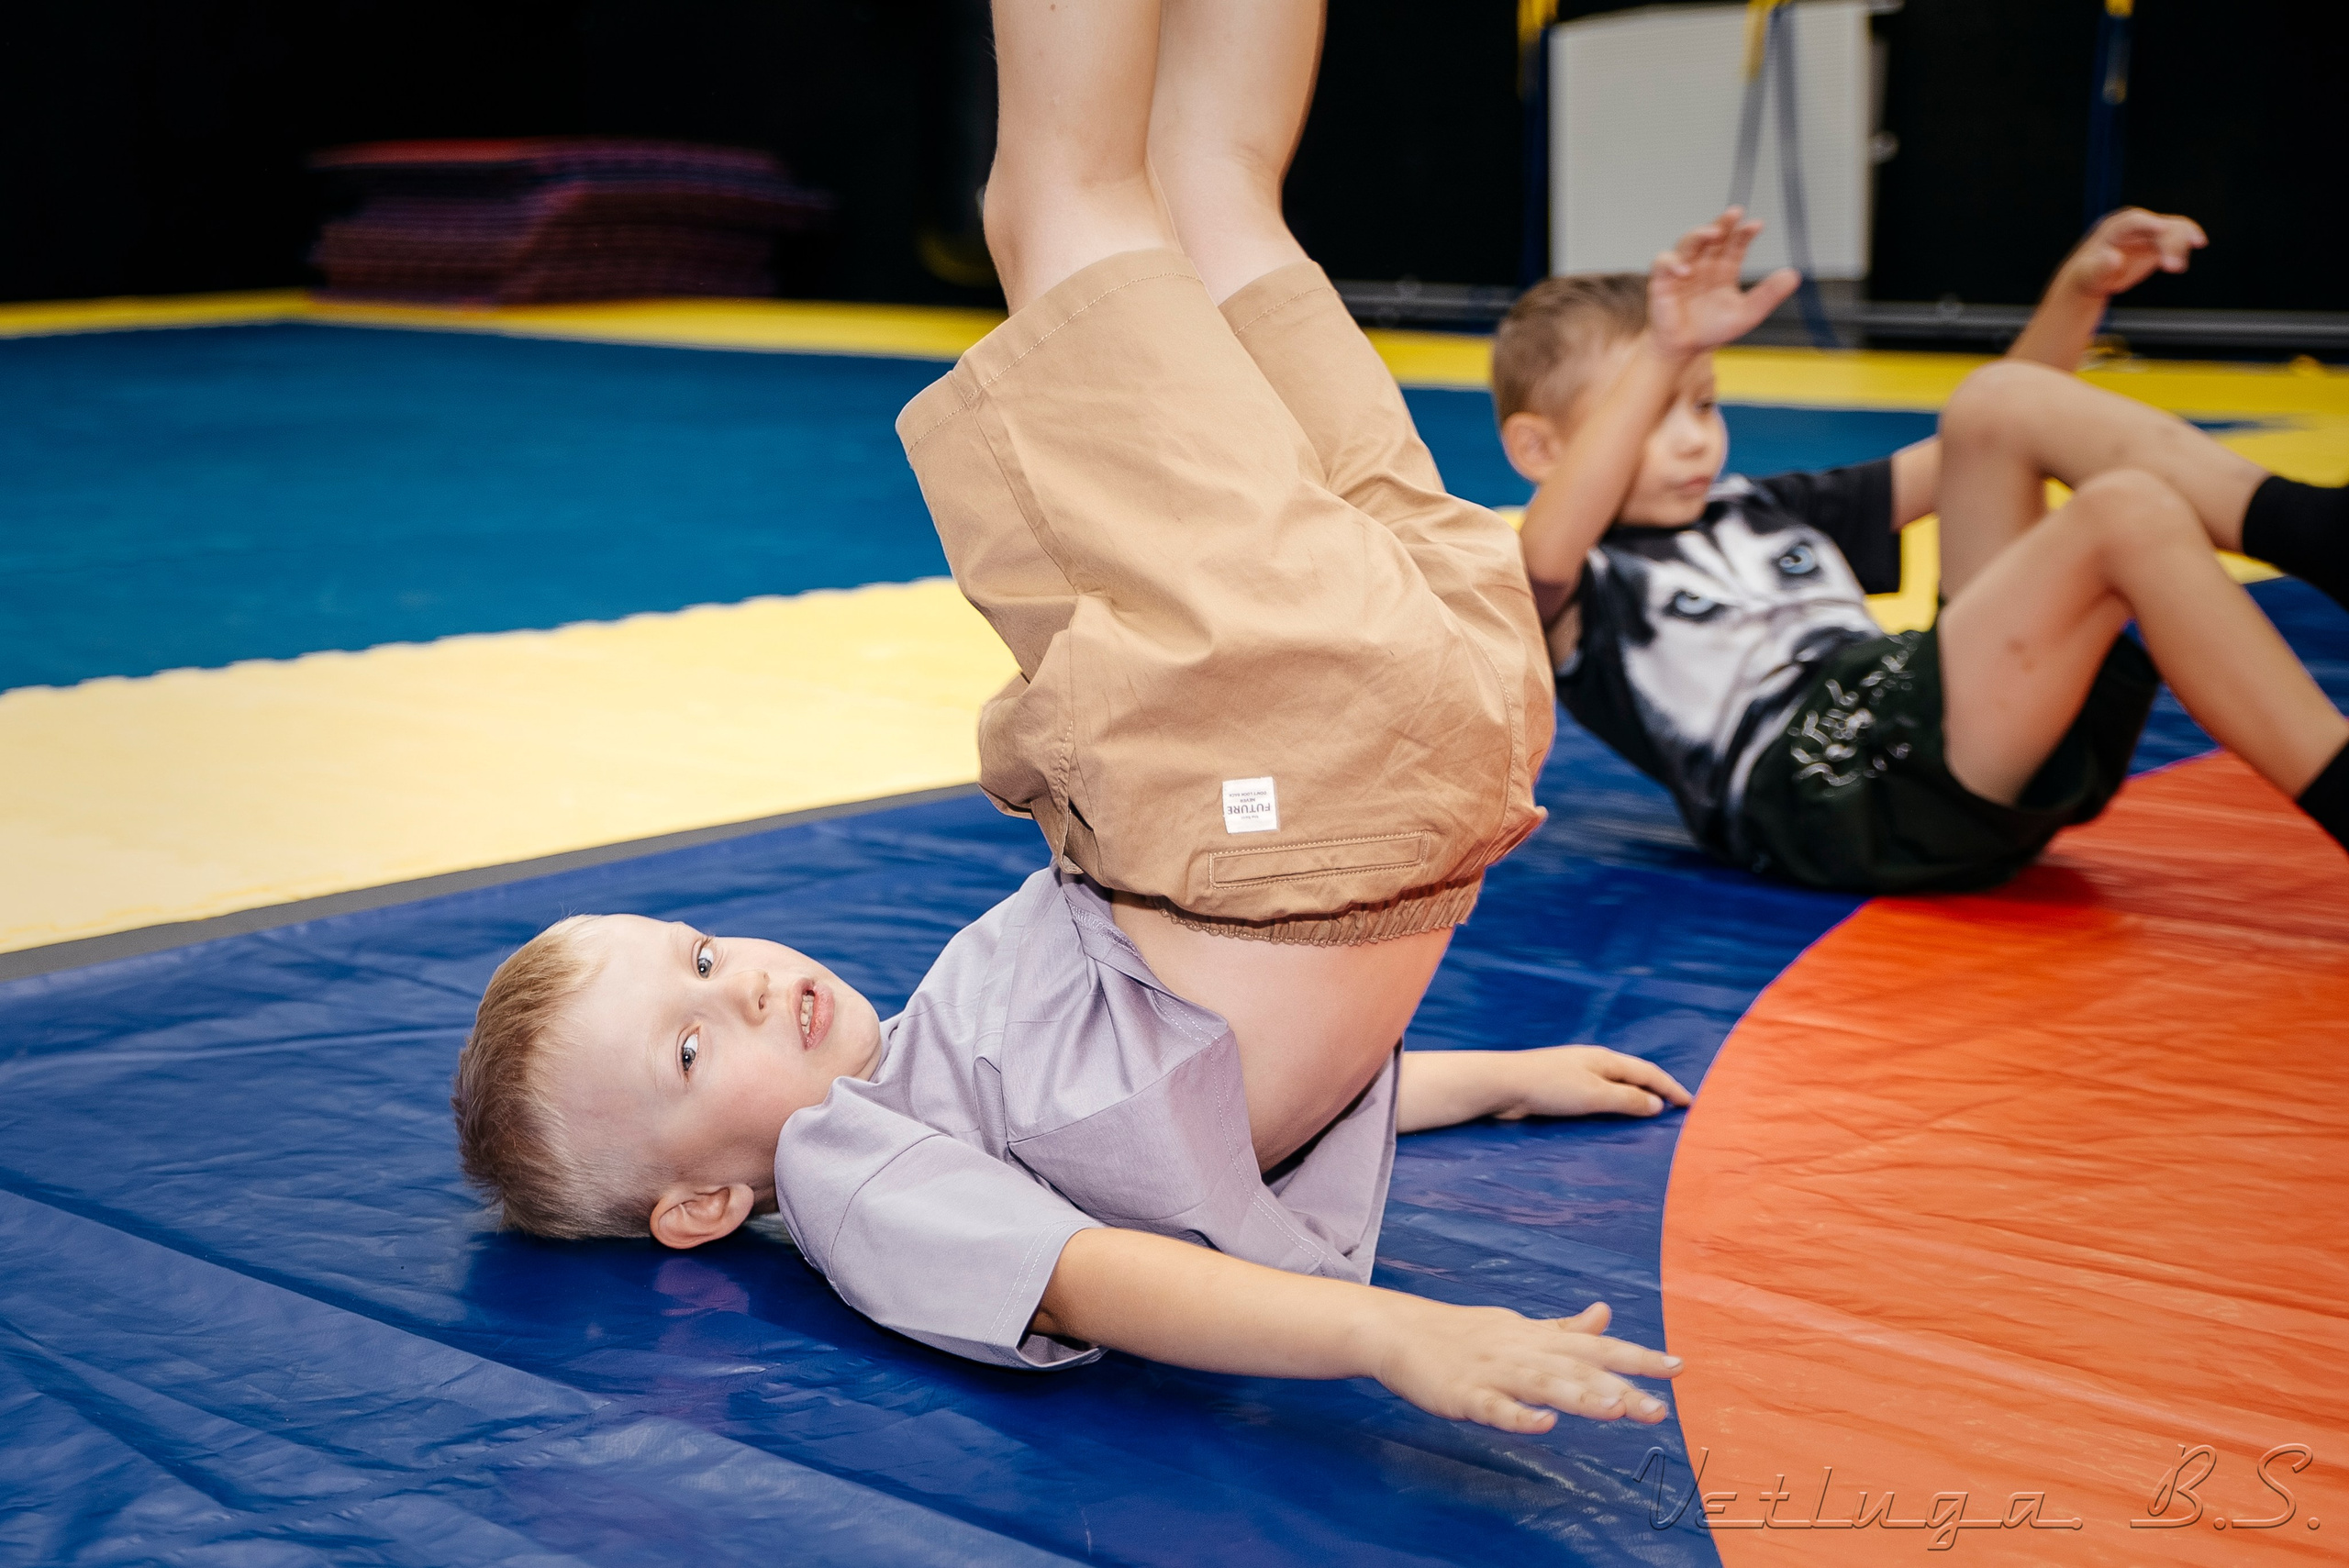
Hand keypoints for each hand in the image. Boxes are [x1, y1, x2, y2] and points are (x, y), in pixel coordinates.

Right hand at [1370, 1298, 1680, 1433]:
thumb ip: (1565, 1328)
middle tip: (1660, 1409)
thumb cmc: (1465, 1334)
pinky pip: (1494, 1407)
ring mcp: (1493, 1372)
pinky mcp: (1464, 1394)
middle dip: (1620, 1388)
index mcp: (1539, 1338)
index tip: (1678, 1368)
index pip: (1596, 1348)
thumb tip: (1606, 1314)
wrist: (1400, 1331)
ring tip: (1616, 1410)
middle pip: (1577, 1370)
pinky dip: (1518, 1415)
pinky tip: (1543, 1425)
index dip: (1637, 1357)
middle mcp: (1523, 1351)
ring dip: (1580, 1396)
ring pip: (1542, 1384)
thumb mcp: (1521, 1328)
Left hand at [1492, 1045, 1692, 1119]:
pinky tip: (1611, 1114)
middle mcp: (1594, 1062)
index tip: (1690, 1103)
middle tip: (1675, 1107)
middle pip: (1634, 1074)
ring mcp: (1577, 1073)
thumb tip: (1657, 1104)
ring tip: (1650, 1112)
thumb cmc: (1550, 1087)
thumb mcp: (1595, 1095)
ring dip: (1635, 1096)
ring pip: (1616, 1084)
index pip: (1648, 1072)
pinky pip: (1599, 1093)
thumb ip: (1627, 1100)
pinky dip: (1614, 1102)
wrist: (1504, 1084)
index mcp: (1606, 1059)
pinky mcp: (1562, 1087)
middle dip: (1656, 1089)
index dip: (1671, 1088)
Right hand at [1648, 207, 1801, 357]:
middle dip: (1723, 223)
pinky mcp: (1662, 281)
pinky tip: (1685, 270)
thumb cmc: (1711, 330)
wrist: (1683, 349)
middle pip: (1712, 235)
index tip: (1756, 225)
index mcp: (1724, 269)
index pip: (1735, 243)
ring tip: (1714, 234)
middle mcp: (1704, 264)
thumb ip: (1768, 295)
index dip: (1744, 233)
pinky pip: (1663, 263)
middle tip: (1735, 213)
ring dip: (1699, 235)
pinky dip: (1672, 262)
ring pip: (1688, 242)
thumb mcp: (1747, 314)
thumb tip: (1793, 275)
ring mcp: (1682, 270)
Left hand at [2065, 207, 2205, 299]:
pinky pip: (2178, 239)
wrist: (2094, 278)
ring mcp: (2149, 233)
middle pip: (2159, 225)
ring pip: (2173, 229)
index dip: (2149, 223)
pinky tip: (2187, 258)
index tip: (2164, 229)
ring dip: (2181, 244)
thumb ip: (2101, 266)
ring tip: (2177, 269)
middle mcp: (2135, 226)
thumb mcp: (2089, 273)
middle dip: (2169, 242)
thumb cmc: (2087, 274)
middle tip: (2172, 267)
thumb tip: (2115, 258)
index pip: (2134, 220)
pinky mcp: (2158, 244)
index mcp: (2114, 227)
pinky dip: (2184, 247)